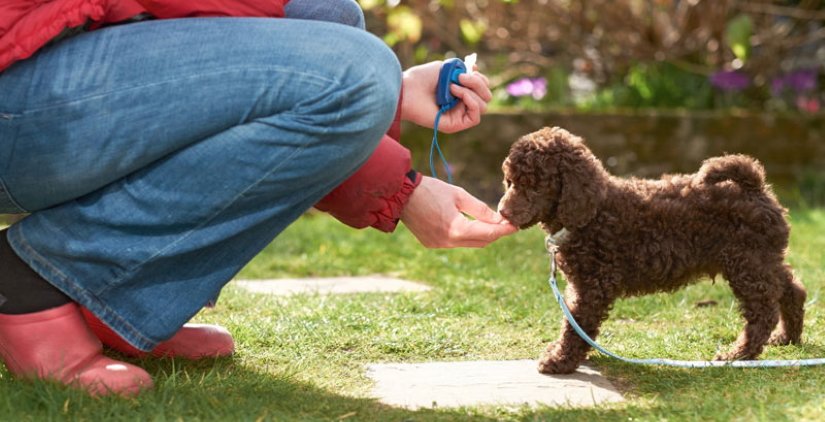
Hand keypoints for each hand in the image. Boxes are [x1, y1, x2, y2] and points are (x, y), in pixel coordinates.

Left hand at [400, 61, 491, 133]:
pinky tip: (456, 93)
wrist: (407, 90)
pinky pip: (475, 117)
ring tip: (453, 86)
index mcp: (461, 92)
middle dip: (478, 83)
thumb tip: (477, 70)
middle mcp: (461, 105)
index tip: (469, 69)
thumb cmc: (422, 78)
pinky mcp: (454, 125)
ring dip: (471, 91)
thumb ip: (463, 69)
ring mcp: (458, 115)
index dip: (480, 79)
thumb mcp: (447, 68)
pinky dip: (470, 101)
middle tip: (461, 76)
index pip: (483, 88)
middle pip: (486, 97)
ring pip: (483, 106)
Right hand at [400, 176, 517, 247]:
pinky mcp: (431, 244)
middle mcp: (448, 242)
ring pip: (468, 244)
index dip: (504, 230)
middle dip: (494, 233)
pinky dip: (465, 235)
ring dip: (480, 235)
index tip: (515, 226)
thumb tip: (498, 219)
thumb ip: (480, 209)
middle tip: (505, 223)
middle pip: (481, 242)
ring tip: (489, 222)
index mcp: (456, 229)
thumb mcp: (459, 195)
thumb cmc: (430, 190)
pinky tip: (467, 224)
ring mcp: (439, 245)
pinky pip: (455, 243)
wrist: (400, 195)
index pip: (488, 234)